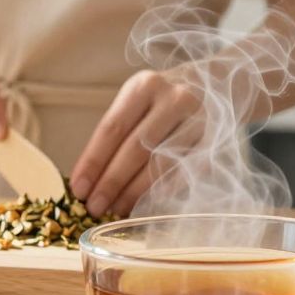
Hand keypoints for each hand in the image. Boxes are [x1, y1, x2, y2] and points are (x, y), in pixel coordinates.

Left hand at [71, 70, 200, 217]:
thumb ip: (115, 134)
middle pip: (135, 148)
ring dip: (134, 192)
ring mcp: (199, 120)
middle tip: (94, 207)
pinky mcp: (216, 141)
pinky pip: (184, 173)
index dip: (93, 161)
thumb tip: (89, 181)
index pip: (112, 128)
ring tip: (116, 209)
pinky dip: (162, 192)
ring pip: (160, 163)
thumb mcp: (136, 103)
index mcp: (144, 86)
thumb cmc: (162, 102)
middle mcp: (174, 98)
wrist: (214, 86)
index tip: (78, 189)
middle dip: (111, 182)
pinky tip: (145, 206)